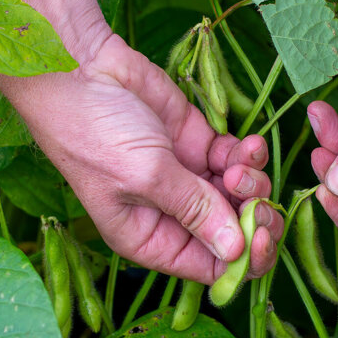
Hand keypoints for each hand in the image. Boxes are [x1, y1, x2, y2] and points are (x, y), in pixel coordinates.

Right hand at [0, 35, 282, 283]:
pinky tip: (247, 144)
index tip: (259, 233)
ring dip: (252, 182)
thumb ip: (196, 210)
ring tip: (239, 161)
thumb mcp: (146, 176)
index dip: (242, 260)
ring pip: (240, 196)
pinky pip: (237, 159)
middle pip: (232, 234)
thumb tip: (236, 252)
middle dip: (254, 218)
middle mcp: (172, 214)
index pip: (209, 268)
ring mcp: (187, 177)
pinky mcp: (198, 142)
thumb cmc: (94, 131)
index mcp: (150, 238)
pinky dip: (249, 155)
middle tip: (259, 199)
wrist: (78, 69)